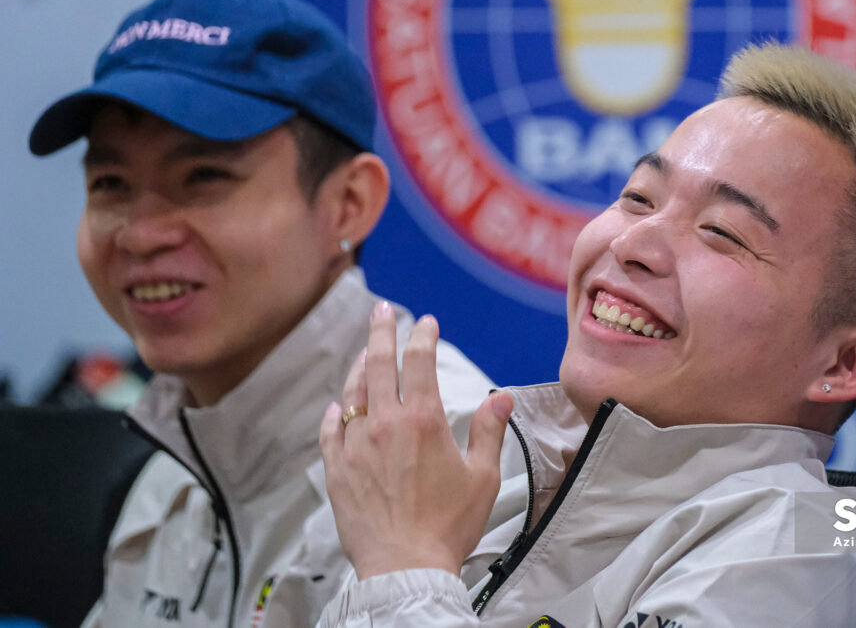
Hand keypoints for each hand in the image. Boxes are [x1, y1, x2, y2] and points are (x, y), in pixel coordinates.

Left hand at [319, 301, 513, 578]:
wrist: (405, 568)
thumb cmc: (448, 526)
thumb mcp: (482, 477)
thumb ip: (489, 430)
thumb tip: (502, 397)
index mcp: (424, 421)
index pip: (420, 361)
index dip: (423, 335)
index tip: (426, 322)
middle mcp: (385, 424)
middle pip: (379, 363)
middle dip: (382, 331)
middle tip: (383, 311)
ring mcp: (356, 445)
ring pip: (352, 392)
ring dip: (360, 366)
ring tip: (365, 351)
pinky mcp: (337, 469)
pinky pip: (331, 431)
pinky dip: (336, 413)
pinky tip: (339, 407)